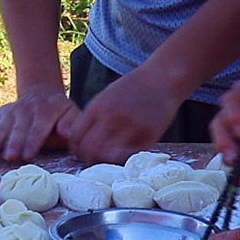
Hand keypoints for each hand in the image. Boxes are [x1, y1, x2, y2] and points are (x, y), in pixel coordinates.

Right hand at [0, 84, 77, 161]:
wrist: (42, 93)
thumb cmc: (59, 111)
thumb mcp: (71, 112)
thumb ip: (71, 124)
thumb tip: (68, 134)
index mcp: (46, 111)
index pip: (38, 128)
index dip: (32, 142)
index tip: (27, 156)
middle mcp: (26, 110)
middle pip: (19, 129)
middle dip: (13, 144)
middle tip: (8, 158)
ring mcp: (11, 111)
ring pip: (2, 127)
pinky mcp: (0, 112)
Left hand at [64, 67, 183, 163]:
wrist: (162, 78)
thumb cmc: (133, 87)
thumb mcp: (106, 95)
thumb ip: (92, 115)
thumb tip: (77, 139)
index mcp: (98, 107)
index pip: (76, 136)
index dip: (76, 147)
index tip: (81, 150)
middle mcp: (112, 117)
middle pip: (89, 149)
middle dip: (88, 157)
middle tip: (93, 159)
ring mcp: (130, 127)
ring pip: (107, 156)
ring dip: (105, 161)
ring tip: (108, 159)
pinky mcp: (148, 136)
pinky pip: (129, 156)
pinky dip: (124, 159)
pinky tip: (124, 155)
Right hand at [210, 79, 239, 173]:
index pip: (233, 101)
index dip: (235, 117)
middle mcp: (232, 109)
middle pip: (220, 124)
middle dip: (225, 141)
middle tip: (235, 157)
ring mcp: (230, 129)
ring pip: (222, 142)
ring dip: (231, 156)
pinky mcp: (234, 146)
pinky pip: (231, 156)